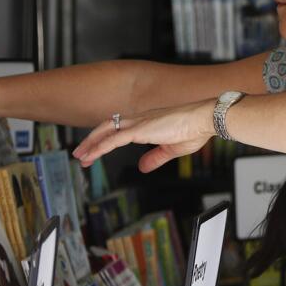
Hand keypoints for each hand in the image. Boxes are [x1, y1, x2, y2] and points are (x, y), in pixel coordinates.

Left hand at [71, 101, 214, 173]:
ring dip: (91, 144)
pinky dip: (100, 146)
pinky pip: (114, 139)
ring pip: (106, 131)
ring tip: (80, 156)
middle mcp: (140, 120)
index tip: (95, 150)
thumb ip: (155, 158)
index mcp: (147, 123)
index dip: (105, 139)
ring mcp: (139, 123)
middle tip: (80, 154)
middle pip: (107, 127)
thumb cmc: (194, 130)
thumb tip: (143, 167)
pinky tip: (92, 154)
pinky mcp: (141, 129)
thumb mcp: (171, 149)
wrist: (205, 119)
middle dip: (92, 140)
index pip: (119, 129)